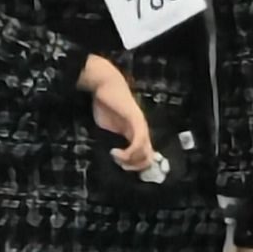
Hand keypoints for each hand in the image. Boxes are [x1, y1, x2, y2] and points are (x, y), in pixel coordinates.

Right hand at [78, 55, 153, 171]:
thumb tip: (109, 155)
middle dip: (133, 167)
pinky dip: (129, 152)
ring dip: (130, 161)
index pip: (145, 157)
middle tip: (118, 164)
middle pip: (148, 159)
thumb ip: (113, 140)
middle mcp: (142, 131)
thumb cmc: (105, 103)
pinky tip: (116, 152)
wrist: (104, 84)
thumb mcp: (108, 127)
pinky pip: (139, 142)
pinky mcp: (136, 121)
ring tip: (115, 157)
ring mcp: (141, 126)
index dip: (135, 167)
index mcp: (137, 133)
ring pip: (145, 153)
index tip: (119, 166)